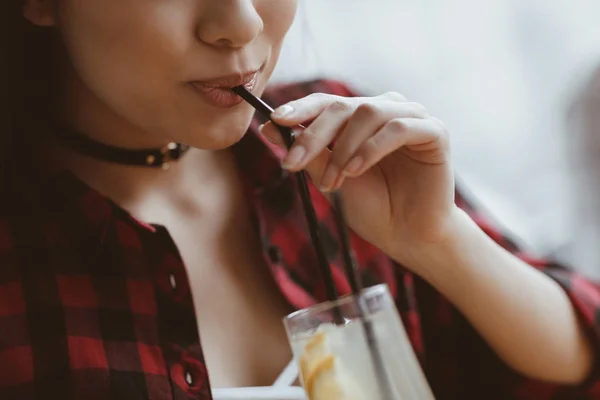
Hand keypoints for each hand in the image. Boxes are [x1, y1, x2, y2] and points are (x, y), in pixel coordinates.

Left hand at [262, 92, 458, 266]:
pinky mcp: (434, 132)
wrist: (407, 236)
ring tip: (334, 180)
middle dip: (313, 135)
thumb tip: (270, 127)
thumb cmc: (371, 208)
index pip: (327, 103)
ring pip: (368, 113)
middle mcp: (386, 110)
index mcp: (362, 117)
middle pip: (343, 106)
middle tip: (293, 163)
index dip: (300, 108)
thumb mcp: (330, 178)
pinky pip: (398, 128)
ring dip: (343, 148)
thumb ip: (308, 152)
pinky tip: (355, 171)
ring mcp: (412, 117)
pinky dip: (371, 148)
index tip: (274, 122)